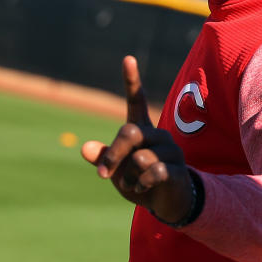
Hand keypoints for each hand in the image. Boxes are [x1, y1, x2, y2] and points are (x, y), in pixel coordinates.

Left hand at [82, 56, 195, 223]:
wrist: (166, 203)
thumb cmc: (139, 181)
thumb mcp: (116, 170)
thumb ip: (102, 158)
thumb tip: (83, 148)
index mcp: (142, 130)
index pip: (136, 100)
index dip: (132, 80)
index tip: (127, 58)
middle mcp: (158, 135)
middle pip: (129, 133)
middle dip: (112, 155)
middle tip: (101, 175)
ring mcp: (170, 151)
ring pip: (139, 158)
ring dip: (129, 177)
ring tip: (136, 184)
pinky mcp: (177, 169)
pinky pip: (153, 173)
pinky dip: (141, 185)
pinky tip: (143, 189)